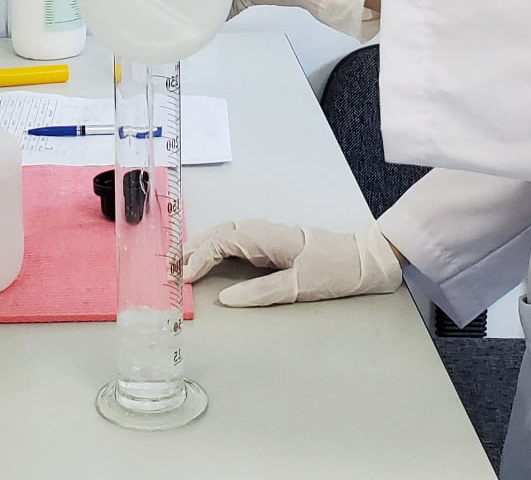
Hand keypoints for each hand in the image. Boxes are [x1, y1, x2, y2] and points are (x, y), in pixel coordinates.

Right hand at [182, 218, 403, 307]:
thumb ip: (260, 292)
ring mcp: (266, 235)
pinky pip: (235, 240)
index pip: (224, 240)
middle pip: (219, 232)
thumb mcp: (298, 287)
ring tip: (180, 264)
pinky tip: (206, 260)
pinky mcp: (270, 244)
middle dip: (192, 248)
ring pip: (225, 233)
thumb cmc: (333, 271)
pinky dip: (215, 248)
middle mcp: (264, 231)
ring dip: (201, 246)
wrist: (362, 260)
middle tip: (169, 269)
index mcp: (268, 237)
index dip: (200, 257)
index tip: (184, 277)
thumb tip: (225, 299)